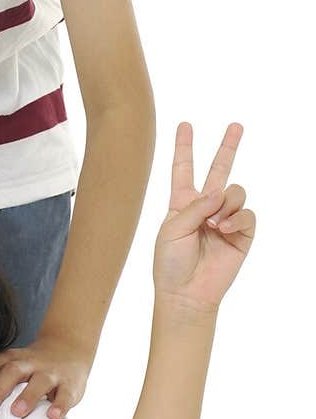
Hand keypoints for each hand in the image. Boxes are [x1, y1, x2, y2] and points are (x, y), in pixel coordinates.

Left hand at [0, 333, 91, 418]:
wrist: (69, 349)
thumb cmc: (32, 366)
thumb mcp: (14, 366)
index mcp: (12, 359)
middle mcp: (30, 363)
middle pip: (11, 372)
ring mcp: (51, 372)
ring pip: (39, 381)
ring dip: (27, 396)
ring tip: (16, 413)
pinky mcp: (70, 384)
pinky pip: (66, 394)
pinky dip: (60, 405)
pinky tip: (53, 416)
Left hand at [153, 122, 255, 312]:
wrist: (186, 293)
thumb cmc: (170, 262)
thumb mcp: (173, 229)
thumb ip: (195, 206)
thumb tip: (221, 192)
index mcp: (182, 203)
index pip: (183, 169)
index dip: (184, 147)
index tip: (185, 125)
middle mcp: (205, 207)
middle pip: (218, 170)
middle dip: (228, 147)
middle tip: (236, 125)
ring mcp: (225, 219)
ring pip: (235, 192)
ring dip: (226, 203)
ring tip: (215, 224)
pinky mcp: (242, 235)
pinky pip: (247, 214)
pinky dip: (237, 218)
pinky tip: (224, 229)